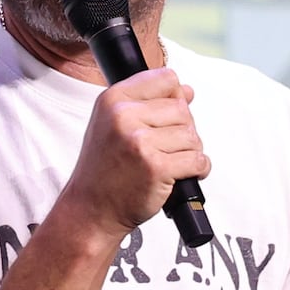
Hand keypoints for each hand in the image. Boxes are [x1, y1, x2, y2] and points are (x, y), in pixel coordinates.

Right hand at [63, 67, 210, 237]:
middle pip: (183, 110)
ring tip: (167, 163)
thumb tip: (186, 91)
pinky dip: (197, 170)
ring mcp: (140, 142)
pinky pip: (198, 160)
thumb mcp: (114, 125)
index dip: (174, 99)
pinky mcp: (156, 167)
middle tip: (162, 150)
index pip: (166, 79)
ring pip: (192, 136)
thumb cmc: (104, 169)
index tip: (164, 119)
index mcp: (113, 99)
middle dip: (181, 131)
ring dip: (188, 153)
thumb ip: (149, 104)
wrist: (91, 210)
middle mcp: (124, 116)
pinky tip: (178, 175)